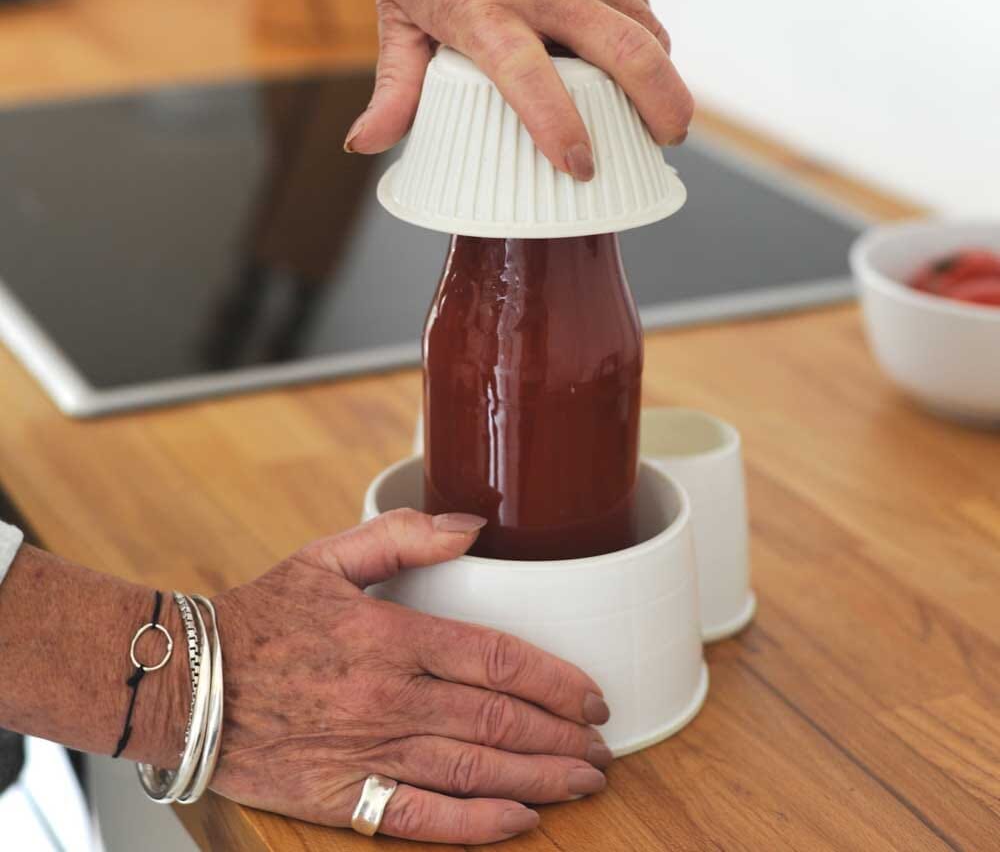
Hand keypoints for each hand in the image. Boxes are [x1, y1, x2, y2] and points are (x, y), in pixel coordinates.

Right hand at [211, 509, 612, 844]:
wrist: (185, 682)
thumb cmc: (261, 616)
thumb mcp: (327, 555)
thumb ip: (404, 534)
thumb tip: (473, 527)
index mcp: (391, 635)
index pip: (497, 659)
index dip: (556, 680)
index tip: (592, 694)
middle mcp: (388, 697)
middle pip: (499, 721)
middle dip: (563, 736)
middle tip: (602, 746)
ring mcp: (367, 752)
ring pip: (474, 772)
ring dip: (540, 779)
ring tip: (584, 782)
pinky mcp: (343, 796)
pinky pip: (421, 819)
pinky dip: (476, 825)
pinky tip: (520, 821)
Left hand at [331, 0, 693, 178]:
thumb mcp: (396, 17)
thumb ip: (393, 88)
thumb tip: (364, 145)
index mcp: (483, 9)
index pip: (530, 77)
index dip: (560, 126)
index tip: (581, 166)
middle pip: (627, 50)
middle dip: (663, 105)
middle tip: (667, 140)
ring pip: (648, 28)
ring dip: (662, 75)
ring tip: (655, 108)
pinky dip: (643, 34)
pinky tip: (626, 54)